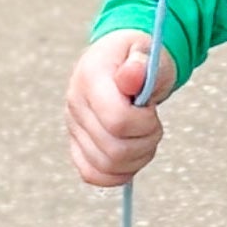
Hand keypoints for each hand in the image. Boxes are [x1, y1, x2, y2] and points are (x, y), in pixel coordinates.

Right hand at [65, 26, 174, 189]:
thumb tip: (132, 74)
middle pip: (113, 149)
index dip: (144, 124)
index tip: (152, 112)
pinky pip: (92, 174)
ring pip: (105, 166)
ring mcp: (73, 126)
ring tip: (144, 138)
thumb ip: (141, 64)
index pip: (116, 120)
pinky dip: (118, 174)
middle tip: (153, 125)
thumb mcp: (147, 52)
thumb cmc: (138, 57)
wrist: (121, 60)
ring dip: (136, 159)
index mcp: (91, 77)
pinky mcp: (76, 144)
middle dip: (145, 143)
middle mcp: (75, 103)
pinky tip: (132, 156)